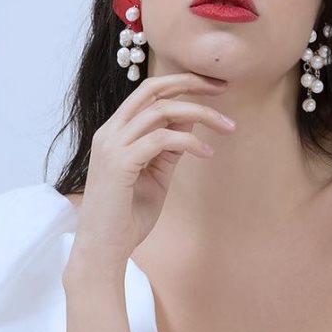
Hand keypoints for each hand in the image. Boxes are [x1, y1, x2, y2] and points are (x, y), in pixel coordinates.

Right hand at [66, 72, 235, 275]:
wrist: (103, 251)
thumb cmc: (128, 216)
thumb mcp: (156, 172)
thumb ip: (169, 146)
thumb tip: (191, 118)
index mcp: (115, 131)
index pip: (149, 92)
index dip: (182, 84)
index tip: (215, 87)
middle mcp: (109, 132)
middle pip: (152, 88)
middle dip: (190, 81)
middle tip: (223, 86)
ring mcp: (111, 146)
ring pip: (161, 111)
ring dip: (201, 114)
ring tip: (228, 126)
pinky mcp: (119, 163)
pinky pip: (162, 139)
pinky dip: (190, 141)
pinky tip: (207, 153)